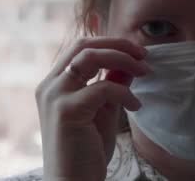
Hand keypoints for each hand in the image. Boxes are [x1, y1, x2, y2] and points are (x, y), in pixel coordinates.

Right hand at [35, 37, 150, 180]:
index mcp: (54, 83)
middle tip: (144, 54)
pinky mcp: (67, 110)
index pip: (80, 47)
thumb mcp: (103, 110)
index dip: (110, 43)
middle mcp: (49, 85)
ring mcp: (55, 96)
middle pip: (84, 45)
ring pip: (90, 57)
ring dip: (123, 60)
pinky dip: (125, 93)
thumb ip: (112, 85)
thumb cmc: (86, 151)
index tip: (136, 51)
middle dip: (118, 44)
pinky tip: (135, 106)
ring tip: (144, 72)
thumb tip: (129, 64)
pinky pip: (103, 87)